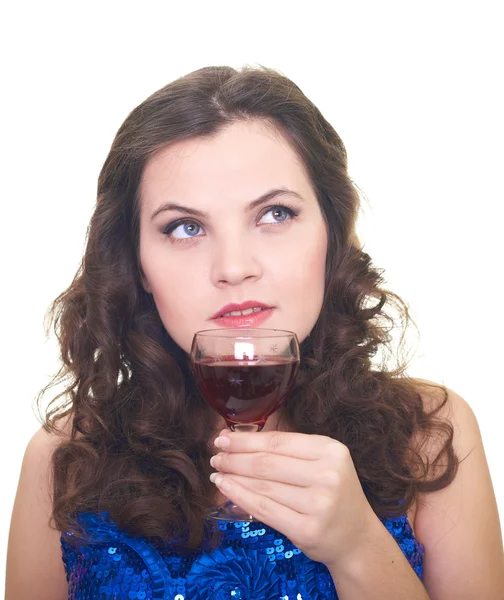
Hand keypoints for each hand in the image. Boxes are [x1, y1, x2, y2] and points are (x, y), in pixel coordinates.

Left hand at [209, 429, 377, 568]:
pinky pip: (265, 509)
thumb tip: (240, 440)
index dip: (246, 440)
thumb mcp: (322, 463)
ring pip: (263, 486)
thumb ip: (290, 451)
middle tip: (215, 456)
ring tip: (218, 471)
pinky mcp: (307, 529)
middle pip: (267, 463)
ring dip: (234, 477)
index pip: (278, 441)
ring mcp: (319, 504)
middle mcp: (327, 475)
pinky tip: (226, 488)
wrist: (356, 537)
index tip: (223, 437)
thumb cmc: (333, 493)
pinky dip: (240, 497)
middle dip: (235, 458)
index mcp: (330, 450)